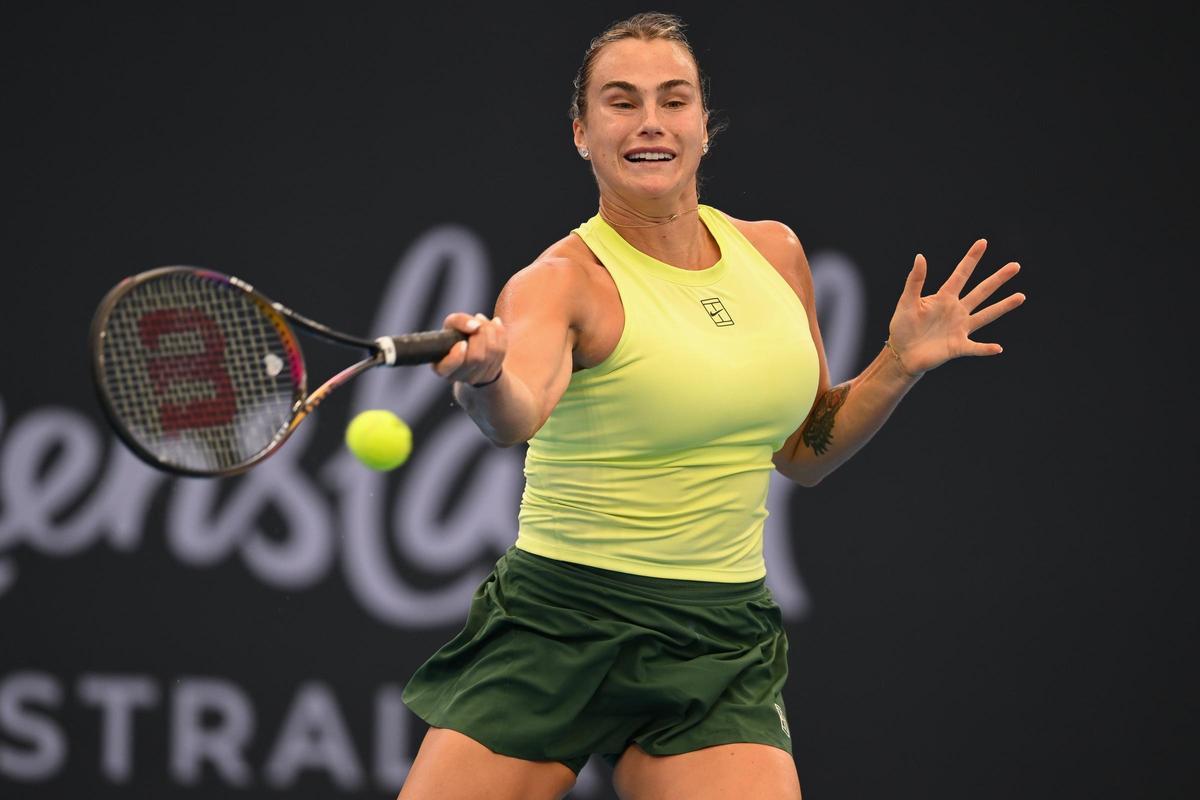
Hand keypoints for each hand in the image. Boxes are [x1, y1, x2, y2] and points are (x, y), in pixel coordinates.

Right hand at [432, 312, 506, 385]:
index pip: (448, 367)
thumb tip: (475, 326)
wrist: (471, 345)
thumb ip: (459, 321)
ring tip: (484, 320)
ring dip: (491, 331)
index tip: (462, 343)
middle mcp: (458, 377)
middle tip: (477, 321)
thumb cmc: (456, 333)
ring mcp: (476, 378)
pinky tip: (497, 324)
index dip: (457, 356)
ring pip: (491, 353)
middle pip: (476, 358)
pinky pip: (502, 351)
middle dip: (480, 335)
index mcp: (442, 367)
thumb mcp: (452, 323)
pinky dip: (501, 334)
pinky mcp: (491, 374)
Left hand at [886, 239, 1024, 376]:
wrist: (902, 353)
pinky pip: (975, 348)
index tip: (983, 242)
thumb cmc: (903, 327)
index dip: (971, 259)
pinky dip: (986, 348)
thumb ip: (915, 281)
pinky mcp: (958, 346)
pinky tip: (998, 348)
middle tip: (1015, 266)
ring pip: (986, 315)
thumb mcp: (907, 302)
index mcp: (944, 297)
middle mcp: (957, 310)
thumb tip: (920, 256)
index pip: (961, 274)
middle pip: (981, 291)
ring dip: (1003, 306)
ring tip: (1020, 296)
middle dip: (998, 279)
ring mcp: (960, 328)